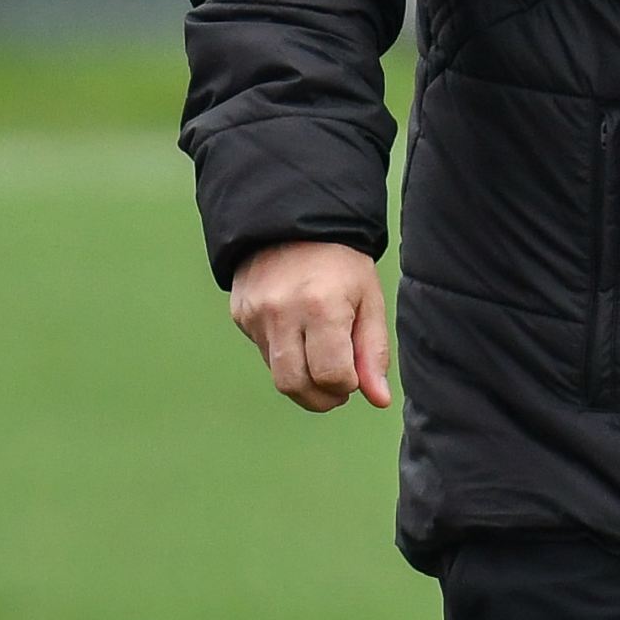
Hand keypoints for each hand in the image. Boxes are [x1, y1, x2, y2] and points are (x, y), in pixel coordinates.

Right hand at [230, 241, 391, 412]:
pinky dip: (285, 356)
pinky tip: (300, 333)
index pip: (329, 375)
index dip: (346, 386)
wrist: (295, 220)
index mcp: (322, 306)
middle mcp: (282, 312)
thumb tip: (379, 399)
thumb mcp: (368, 298)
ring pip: (276, 373)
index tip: (355, 377)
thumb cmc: (342, 261)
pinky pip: (264, 352)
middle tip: (339, 387)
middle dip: (320, 398)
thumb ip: (373, 350)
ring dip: (302, 379)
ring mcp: (255, 315)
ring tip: (323, 360)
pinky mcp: (240, 315)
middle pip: (294, 385)